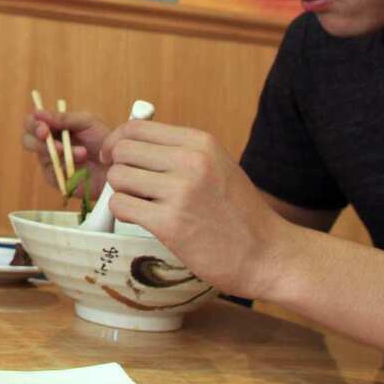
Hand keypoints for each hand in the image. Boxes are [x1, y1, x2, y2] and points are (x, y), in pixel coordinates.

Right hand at [21, 110, 111, 196]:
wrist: (118, 164)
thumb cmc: (103, 140)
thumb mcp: (86, 122)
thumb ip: (63, 118)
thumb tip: (37, 112)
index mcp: (54, 127)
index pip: (33, 122)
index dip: (34, 124)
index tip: (43, 127)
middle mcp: (49, 144)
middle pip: (28, 139)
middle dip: (37, 138)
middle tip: (48, 137)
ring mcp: (51, 162)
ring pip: (40, 155)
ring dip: (56, 151)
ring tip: (81, 152)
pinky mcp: (57, 178)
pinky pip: (52, 172)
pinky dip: (66, 166)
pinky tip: (81, 163)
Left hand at [100, 121, 294, 297]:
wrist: (268, 255)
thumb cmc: (239, 214)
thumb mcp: (217, 165)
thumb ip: (179, 151)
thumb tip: (130, 142)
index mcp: (200, 142)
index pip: (137, 128)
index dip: (118, 142)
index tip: (115, 157)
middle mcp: (191, 160)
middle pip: (122, 150)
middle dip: (119, 168)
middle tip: (130, 186)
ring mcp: (180, 191)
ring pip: (118, 177)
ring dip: (122, 192)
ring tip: (142, 204)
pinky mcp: (170, 223)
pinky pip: (121, 206)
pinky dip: (123, 213)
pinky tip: (143, 219)